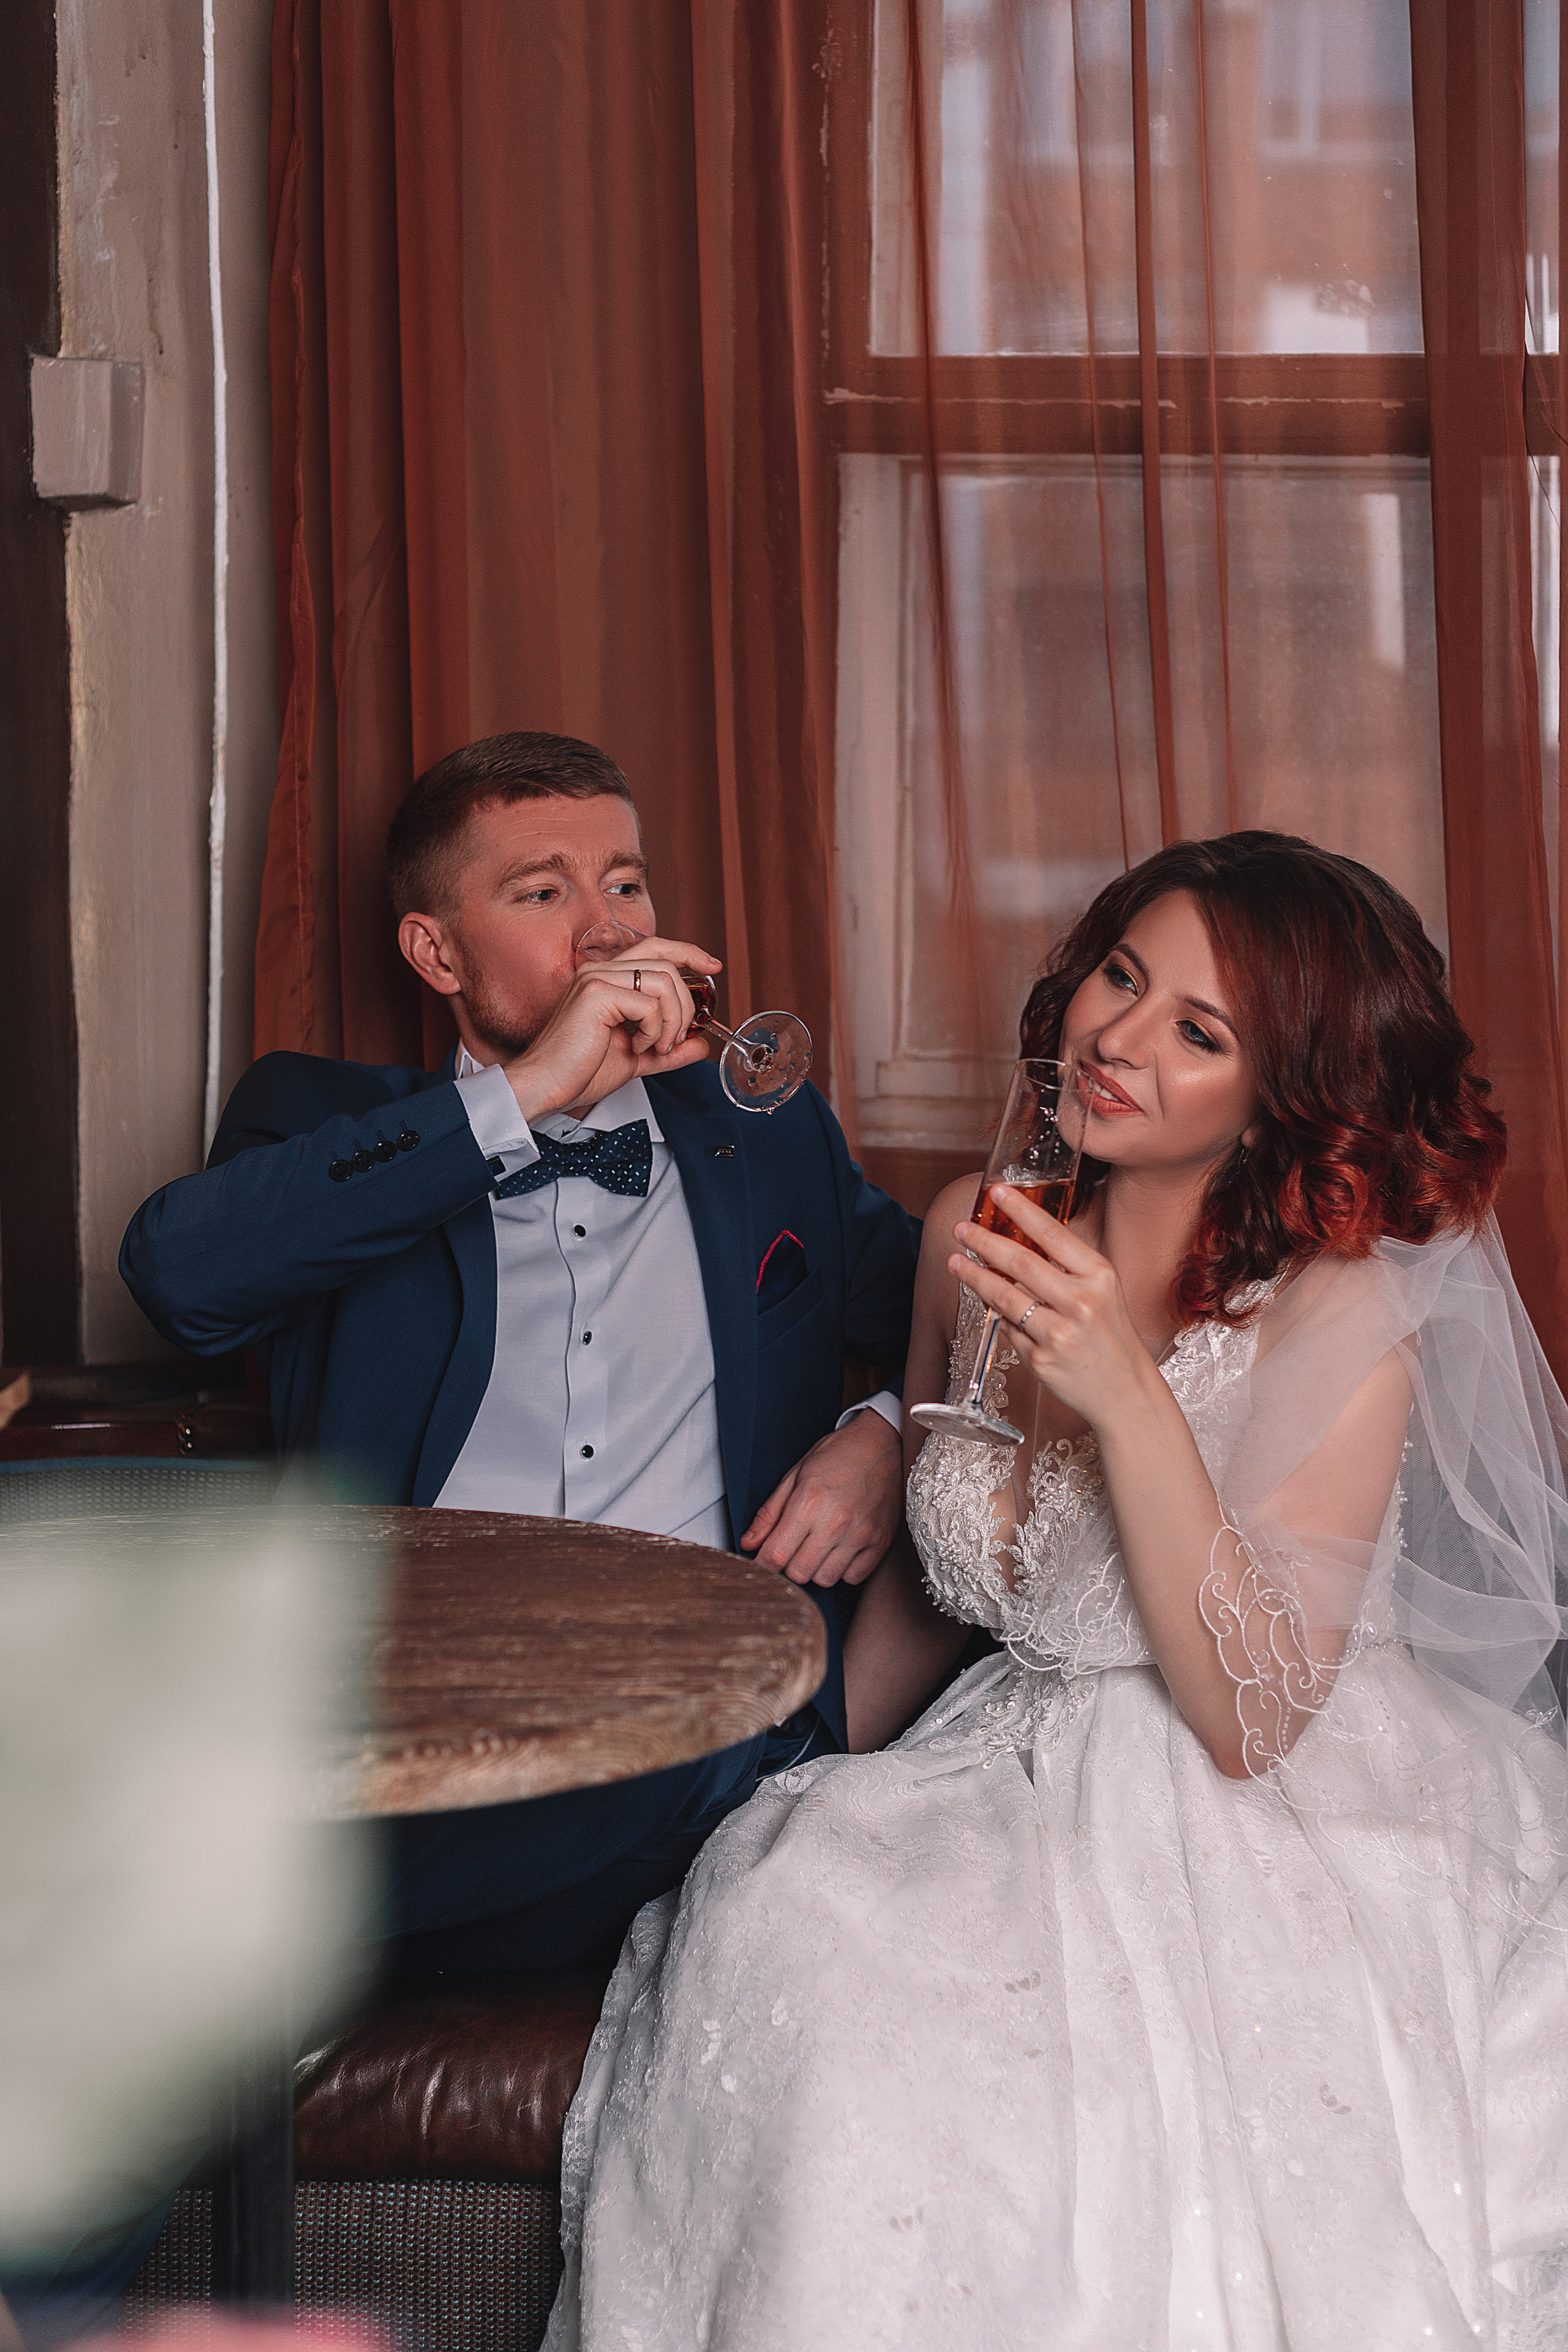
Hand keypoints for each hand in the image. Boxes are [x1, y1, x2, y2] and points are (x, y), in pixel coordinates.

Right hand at [502, 935, 721, 1122]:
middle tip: (675, 1039)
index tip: (712, 966)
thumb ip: (667, 1049)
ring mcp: (597, 979)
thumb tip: (701, 1044)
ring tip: (657, 1046)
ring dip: (672, 1020)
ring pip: (664, 981)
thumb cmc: (579, 1072)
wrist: (547, 1087)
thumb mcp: (636, 1058)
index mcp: (606, 979)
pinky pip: (649, 1004)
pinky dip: (654, 1030)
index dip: (688, 952)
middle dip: (685, 1005)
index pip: (655, 947)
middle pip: (666, 964)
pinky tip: (636, 1046)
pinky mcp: (596, 994)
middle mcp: (600, 970)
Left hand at [740, 1409, 902, 1586]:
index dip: (763, 1563)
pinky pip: (853, 1577)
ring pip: (825, 1580)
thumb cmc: (838, 1454)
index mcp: (808, 1503)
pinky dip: (843, 1569)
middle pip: (799, 1573)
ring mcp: (860, 1535)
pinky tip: (840, 1549)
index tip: (764, 1559)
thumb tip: (749, 1543)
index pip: (775, 1556)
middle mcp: (835, 1523)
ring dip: (815, 1569)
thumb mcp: (795, 1475)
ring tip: (818, 1546)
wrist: (883, 1443)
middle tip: (793, 1547)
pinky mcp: (880, 1542)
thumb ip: (769, 1513)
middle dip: (789, 1564)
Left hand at [948, 1187, 1161, 1432]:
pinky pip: (1008, 1328)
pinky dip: (994, 1313)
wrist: (1126, 1392)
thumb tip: (1019, 1241)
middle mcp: (1081, 1302)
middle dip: (983, 1241)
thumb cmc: (1112, 1337)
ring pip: (1004, 1296)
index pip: (1053, 1234)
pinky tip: (984, 1299)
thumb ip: (1069, 1268)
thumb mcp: (1104, 1292)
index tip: (997, 1192)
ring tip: (955, 1261)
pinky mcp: (1041, 1359)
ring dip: (974, 1276)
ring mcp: (1059, 1333)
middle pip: (1020, 1262)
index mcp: (1100, 1277)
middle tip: (961, 1228)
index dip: (1021, 1210)